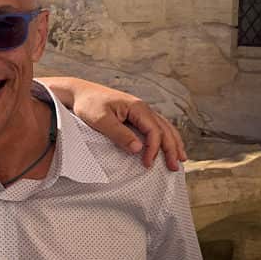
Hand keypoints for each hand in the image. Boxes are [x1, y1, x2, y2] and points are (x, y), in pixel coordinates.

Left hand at [70, 85, 186, 170]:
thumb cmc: (88, 104)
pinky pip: (156, 126)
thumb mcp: (101, 121)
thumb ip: (120, 134)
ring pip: (164, 127)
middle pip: (164, 129)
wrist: (79, 92)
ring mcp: (140, 110)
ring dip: (173, 143)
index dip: (153, 149)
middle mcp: (143, 107)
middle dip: (172, 149)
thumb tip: (139, 148)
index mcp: (137, 107)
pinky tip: (167, 144)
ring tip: (181, 158)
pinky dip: (165, 136)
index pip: (154, 131)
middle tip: (175, 167)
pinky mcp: (135, 114)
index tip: (147, 164)